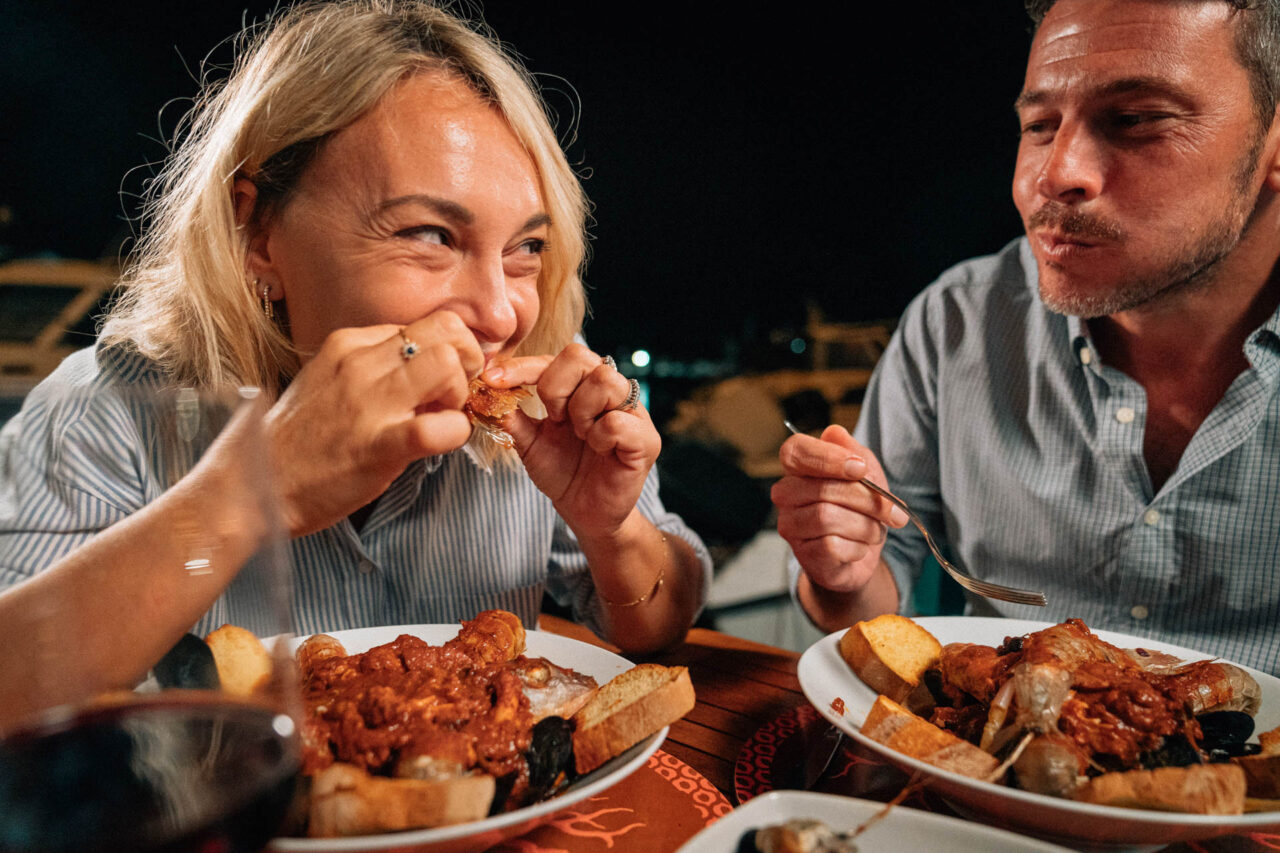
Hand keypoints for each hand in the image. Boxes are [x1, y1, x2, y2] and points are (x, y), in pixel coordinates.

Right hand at [266, 312, 482, 535]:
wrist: (252, 486)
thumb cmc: (300, 441)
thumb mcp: (332, 382)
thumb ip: (377, 369)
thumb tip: (430, 369)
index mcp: (350, 344)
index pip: (428, 323)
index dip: (451, 350)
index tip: (442, 381)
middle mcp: (359, 363)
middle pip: (447, 331)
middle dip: (467, 362)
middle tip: (454, 397)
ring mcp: (367, 402)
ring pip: (447, 364)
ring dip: (459, 395)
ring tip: (441, 419)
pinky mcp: (376, 446)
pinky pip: (437, 427)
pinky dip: (454, 433)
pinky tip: (441, 442)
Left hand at [481, 344, 658, 537]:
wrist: (585, 513)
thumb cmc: (563, 472)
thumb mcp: (529, 442)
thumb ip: (511, 416)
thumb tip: (486, 393)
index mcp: (583, 386)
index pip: (556, 357)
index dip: (522, 365)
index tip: (492, 380)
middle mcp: (610, 392)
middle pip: (581, 356)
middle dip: (554, 387)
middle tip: (553, 418)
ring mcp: (632, 413)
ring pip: (605, 381)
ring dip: (580, 410)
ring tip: (580, 434)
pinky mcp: (645, 440)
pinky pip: (618, 422)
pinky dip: (599, 435)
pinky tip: (597, 449)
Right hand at [771, 424, 907, 593]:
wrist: (861, 552)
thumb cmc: (859, 509)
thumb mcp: (866, 474)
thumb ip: (853, 451)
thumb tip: (835, 433)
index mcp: (799, 467)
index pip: (796, 451)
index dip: (828, 458)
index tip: (860, 468)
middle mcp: (786, 493)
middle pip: (824, 489)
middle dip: (866, 500)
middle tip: (891, 511)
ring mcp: (790, 524)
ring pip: (828, 518)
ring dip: (865, 526)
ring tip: (874, 530)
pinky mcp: (802, 553)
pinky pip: (832, 545)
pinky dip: (858, 547)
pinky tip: (859, 547)